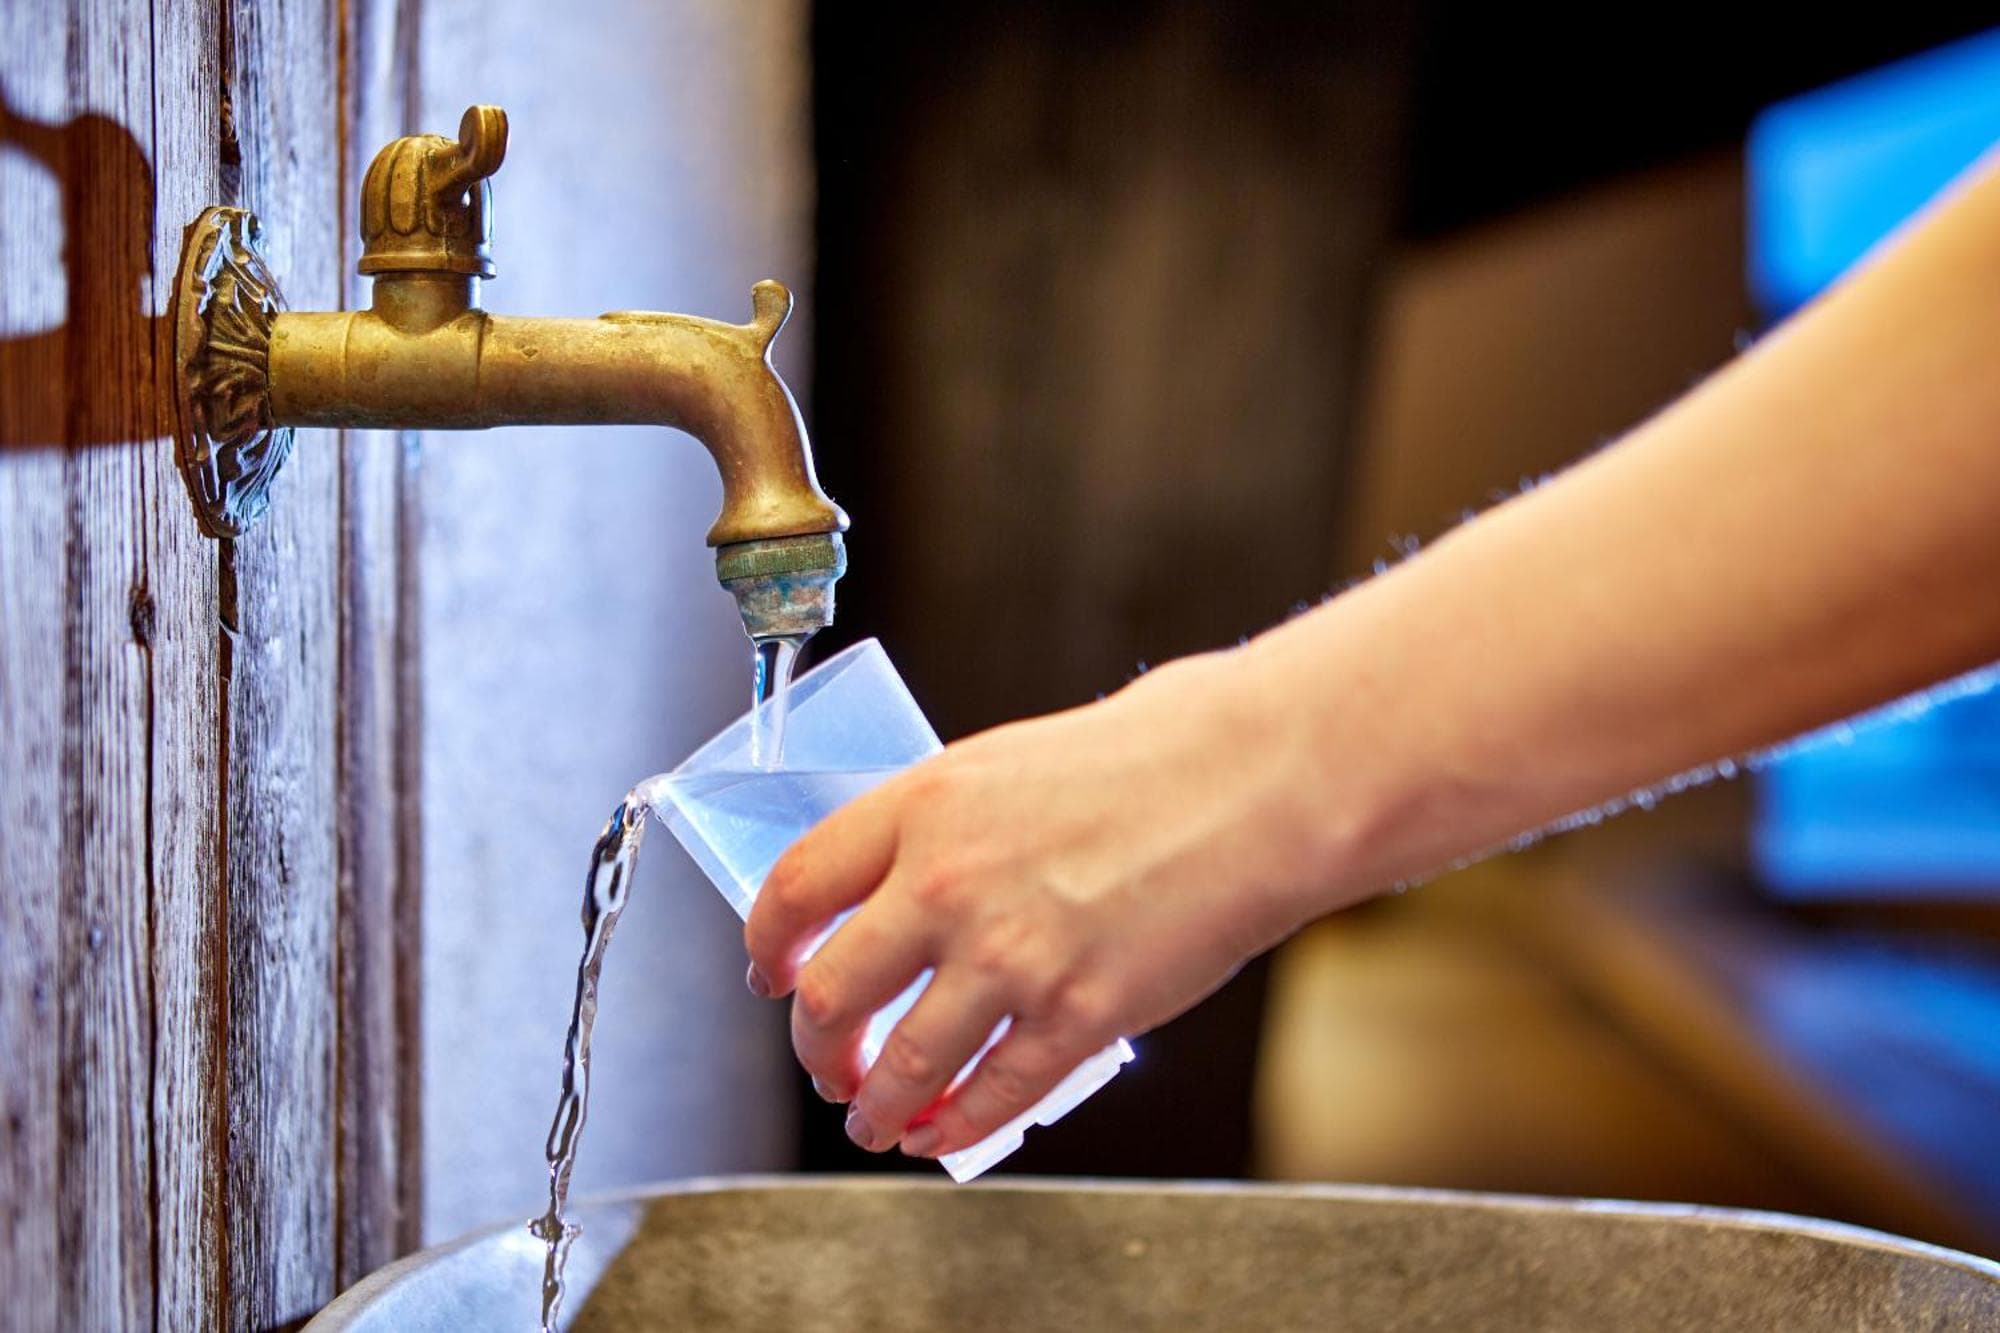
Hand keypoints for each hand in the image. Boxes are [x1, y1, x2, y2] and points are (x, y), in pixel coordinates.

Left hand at [742, 649, 1338, 1159]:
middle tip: (825, 1062)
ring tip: (873, 1120)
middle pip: (829, 995)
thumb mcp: (1010, 761)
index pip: (794, 889)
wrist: (1260, 781)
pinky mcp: (1078, 1016)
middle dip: (814, 1047)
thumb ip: (943, 821)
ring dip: (873, 1107)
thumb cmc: (1157, 754)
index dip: (766, 946)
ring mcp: (1011, 957)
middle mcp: (948, 884)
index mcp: (925, 805)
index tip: (770, 972)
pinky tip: (945, 1131)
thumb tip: (898, 878)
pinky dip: (956, 1127)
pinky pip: (991, 1096)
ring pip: (900, 1067)